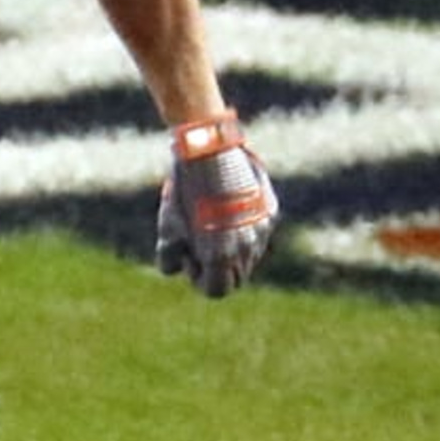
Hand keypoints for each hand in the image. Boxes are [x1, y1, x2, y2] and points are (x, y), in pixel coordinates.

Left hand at [154, 111, 276, 297]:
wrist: (209, 149)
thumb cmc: (184, 190)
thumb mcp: (168, 227)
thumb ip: (170, 258)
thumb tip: (182, 267)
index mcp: (221, 256)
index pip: (217, 291)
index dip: (200, 280)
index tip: (190, 257)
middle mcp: (248, 248)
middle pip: (236, 278)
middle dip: (218, 268)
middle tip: (200, 241)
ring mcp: (263, 230)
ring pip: (251, 258)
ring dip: (233, 251)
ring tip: (213, 223)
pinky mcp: (271, 212)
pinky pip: (260, 234)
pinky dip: (245, 231)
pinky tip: (227, 207)